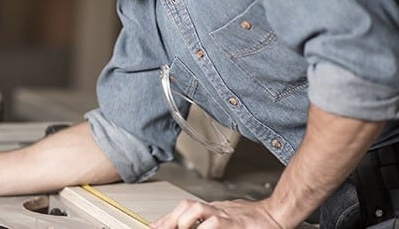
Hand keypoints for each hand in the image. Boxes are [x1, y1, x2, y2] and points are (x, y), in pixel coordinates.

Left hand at [150, 198, 283, 228]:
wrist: (276, 215)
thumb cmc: (253, 220)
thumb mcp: (227, 218)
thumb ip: (208, 221)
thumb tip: (186, 225)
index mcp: (213, 209)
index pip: (184, 209)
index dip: (167, 218)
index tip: (155, 226)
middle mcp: (217, 209)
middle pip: (186, 206)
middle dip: (170, 218)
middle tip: (159, 227)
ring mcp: (225, 214)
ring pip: (196, 209)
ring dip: (183, 220)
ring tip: (178, 228)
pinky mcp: (234, 222)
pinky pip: (214, 223)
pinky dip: (203, 227)